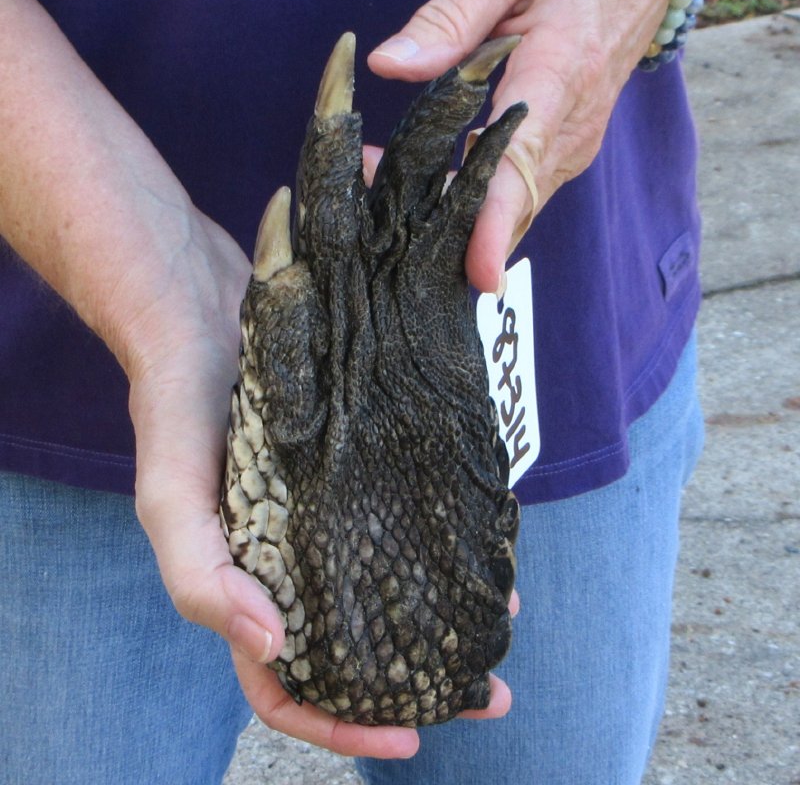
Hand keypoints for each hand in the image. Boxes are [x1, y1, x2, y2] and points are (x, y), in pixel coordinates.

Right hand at [128, 205, 511, 755]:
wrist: (198, 309)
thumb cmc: (176, 406)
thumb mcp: (170, 496)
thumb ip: (201, 576)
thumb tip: (272, 646)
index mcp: (247, 581)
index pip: (285, 682)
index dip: (339, 724)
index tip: (412, 740)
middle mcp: (292, 556)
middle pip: (355, 643)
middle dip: (416, 679)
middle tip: (487, 691)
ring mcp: (325, 511)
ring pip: (387, 583)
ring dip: (438, 612)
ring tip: (497, 623)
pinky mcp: (352, 466)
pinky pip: (399, 516)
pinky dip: (436, 539)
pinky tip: (478, 543)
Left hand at [368, 0, 671, 293]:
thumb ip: (449, 20)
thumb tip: (388, 65)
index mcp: (559, 75)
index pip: (521, 163)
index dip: (497, 223)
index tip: (481, 275)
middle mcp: (571, 130)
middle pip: (514, 207)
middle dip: (450, 228)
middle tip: (380, 211)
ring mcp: (572, 150)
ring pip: (516, 211)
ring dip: (456, 217)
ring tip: (388, 185)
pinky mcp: (565, 158)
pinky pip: (520, 198)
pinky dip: (478, 205)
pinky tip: (434, 186)